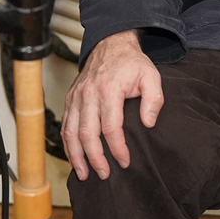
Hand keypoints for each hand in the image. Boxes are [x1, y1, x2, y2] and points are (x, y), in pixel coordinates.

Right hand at [62, 31, 163, 180]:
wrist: (111, 44)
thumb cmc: (132, 63)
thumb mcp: (151, 76)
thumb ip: (154, 99)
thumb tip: (148, 123)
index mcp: (109, 90)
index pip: (110, 127)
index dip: (117, 148)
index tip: (124, 161)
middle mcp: (88, 95)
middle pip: (87, 133)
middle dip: (94, 158)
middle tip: (104, 174)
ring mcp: (76, 97)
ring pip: (71, 132)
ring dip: (76, 155)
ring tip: (84, 174)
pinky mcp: (70, 99)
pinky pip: (65, 125)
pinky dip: (67, 144)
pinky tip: (74, 158)